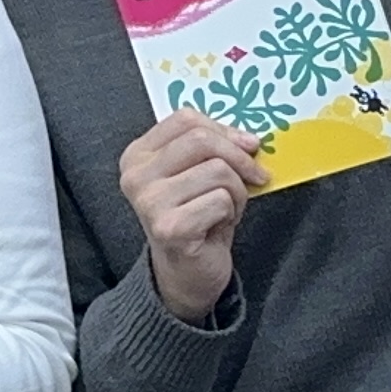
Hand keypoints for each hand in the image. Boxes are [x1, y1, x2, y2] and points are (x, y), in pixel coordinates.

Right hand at [120, 109, 257, 321]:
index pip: (185, 119)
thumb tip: (248, 139)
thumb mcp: (198, 173)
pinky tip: (219, 225)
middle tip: (255, 176)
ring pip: (217, 171)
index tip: (248, 146)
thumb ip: (212, 148)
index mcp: (137, 156)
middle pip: (201, 140)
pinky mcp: (169, 227)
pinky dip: (232, 212)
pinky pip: (221, 200)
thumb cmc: (195, 219)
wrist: (187, 272)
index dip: (224, 130)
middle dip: (239, 158)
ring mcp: (149, 202)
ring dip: (237, 191)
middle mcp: (135, 176)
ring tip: (227, 207)